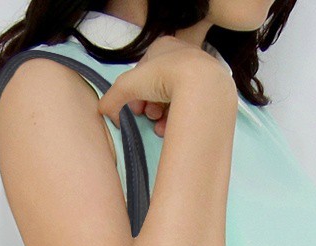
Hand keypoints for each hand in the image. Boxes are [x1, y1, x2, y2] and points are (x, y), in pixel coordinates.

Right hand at [95, 35, 235, 137]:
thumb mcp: (128, 85)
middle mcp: (184, 57)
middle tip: (148, 117)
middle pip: (159, 87)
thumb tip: (103, 112)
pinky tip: (172, 129)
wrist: (202, 87)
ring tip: (160, 126)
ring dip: (162, 116)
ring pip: (174, 99)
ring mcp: (200, 74)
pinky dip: (178, 119)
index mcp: (165, 46)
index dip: (135, 93)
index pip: (144, 72)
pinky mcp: (211, 92)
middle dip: (150, 106)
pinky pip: (190, 107)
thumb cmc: (164, 77)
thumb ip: (112, 98)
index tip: (134, 109)